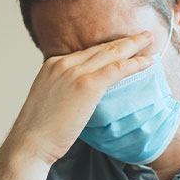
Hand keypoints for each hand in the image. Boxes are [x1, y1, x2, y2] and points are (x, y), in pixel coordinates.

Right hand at [0, 31, 154, 179]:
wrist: (30, 142)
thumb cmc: (40, 131)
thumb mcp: (50, 102)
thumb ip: (65, 92)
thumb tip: (80, 98)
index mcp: (53, 65)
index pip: (86, 53)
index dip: (108, 48)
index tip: (123, 46)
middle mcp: (63, 63)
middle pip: (100, 48)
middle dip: (124, 41)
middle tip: (143, 36)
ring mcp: (74, 72)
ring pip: (111, 53)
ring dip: (133, 46)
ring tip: (150, 40)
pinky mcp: (87, 84)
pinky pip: (117, 69)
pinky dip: (134, 64)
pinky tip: (147, 62)